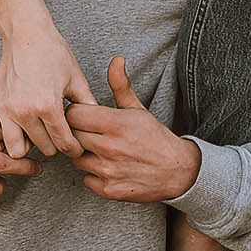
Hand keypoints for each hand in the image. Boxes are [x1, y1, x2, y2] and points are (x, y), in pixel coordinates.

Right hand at [0, 15, 95, 158]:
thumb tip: (98, 123)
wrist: (27, 33)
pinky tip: (10, 136)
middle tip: (57, 136)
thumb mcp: (76, 78)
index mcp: (48, 105)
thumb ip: (88, 104)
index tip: (75, 146)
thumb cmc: (52, 52)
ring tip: (35, 135)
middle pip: (43, 148)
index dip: (73, 148)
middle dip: (54, 145)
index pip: (63, 143)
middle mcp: (25, 111)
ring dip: (28, 146)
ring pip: (16, 150)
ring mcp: (6, 109)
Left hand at [68, 55, 202, 202]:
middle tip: (90, 133)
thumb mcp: (138, 109)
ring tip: (98, 149)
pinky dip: (92, 175)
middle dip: (78, 133)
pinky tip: (105, 167)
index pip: (73, 114)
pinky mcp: (109, 190)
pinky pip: (85, 179)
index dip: (76, 113)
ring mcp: (109, 171)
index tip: (83, 116)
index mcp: (116, 124)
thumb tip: (116, 59)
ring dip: (83, 154)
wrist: (178, 171)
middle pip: (72, 136)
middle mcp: (110, 148)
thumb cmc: (154, 138)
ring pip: (76, 159)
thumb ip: (121, 85)